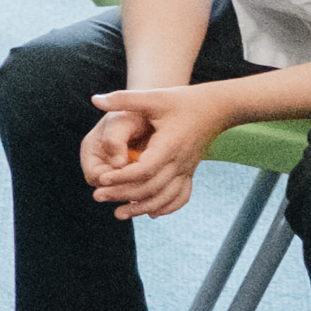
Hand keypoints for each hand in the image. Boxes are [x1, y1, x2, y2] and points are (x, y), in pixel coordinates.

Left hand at [88, 81, 233, 219]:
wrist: (215, 108)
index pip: (144, 169)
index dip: (122, 176)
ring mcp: (187, 169)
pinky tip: (150, 213)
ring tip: (118, 214)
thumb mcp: (152, 97)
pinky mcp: (190, 172)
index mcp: (169, 146)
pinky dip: (166, 207)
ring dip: (142, 208)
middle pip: (152, 187)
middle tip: (97, 197)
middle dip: (123, 194)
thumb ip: (124, 99)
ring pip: (166, 197)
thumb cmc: (181, 100)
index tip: (101, 179)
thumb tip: (95, 99)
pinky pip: (181, 196)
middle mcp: (180, 162)